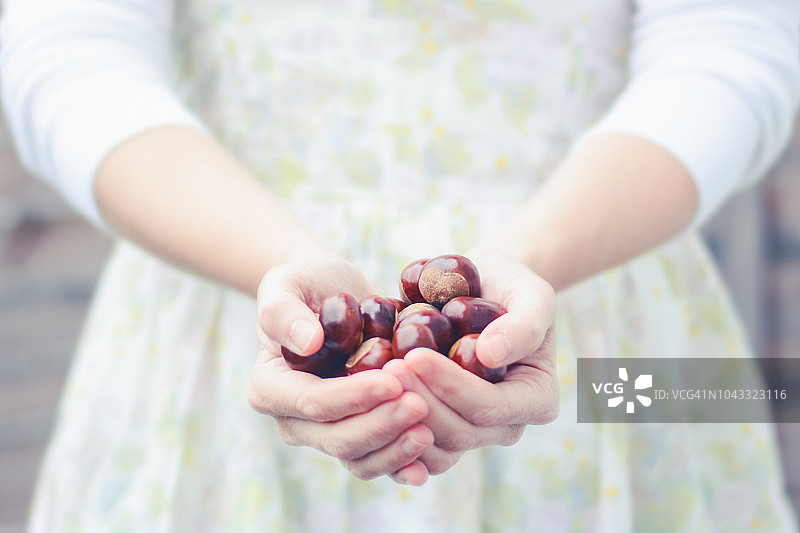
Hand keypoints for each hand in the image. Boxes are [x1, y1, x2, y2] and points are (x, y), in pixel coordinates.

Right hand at [248, 258, 434, 483]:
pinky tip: (428, 458)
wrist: (333, 294)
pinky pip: (377, 460)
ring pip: (359, 457)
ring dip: (395, 448)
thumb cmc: (306, 283)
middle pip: (337, 438)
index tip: (391, 380)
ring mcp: (326, 432)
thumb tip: (307, 342)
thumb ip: (283, 311)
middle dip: (380, 424)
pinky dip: (402, 462)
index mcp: (270, 387)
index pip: (312, 402)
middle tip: (421, 404)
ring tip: (431, 428)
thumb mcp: (286, 282)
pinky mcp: (357, 433)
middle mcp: (294, 419)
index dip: (352, 396)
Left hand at [383, 253, 558, 481]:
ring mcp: (474, 430)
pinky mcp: (443, 425)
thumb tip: (490, 355)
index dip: (450, 386)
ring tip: (377, 374)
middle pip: (459, 433)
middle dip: (420, 401)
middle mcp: (507, 425)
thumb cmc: (512, 285)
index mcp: (537, 399)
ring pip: (433, 443)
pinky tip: (369, 394)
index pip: (489, 407)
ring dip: (400, 414)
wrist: (485, 286)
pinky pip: (415, 441)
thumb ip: (524, 324)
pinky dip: (391, 423)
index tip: (414, 355)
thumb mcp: (531, 293)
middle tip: (386, 367)